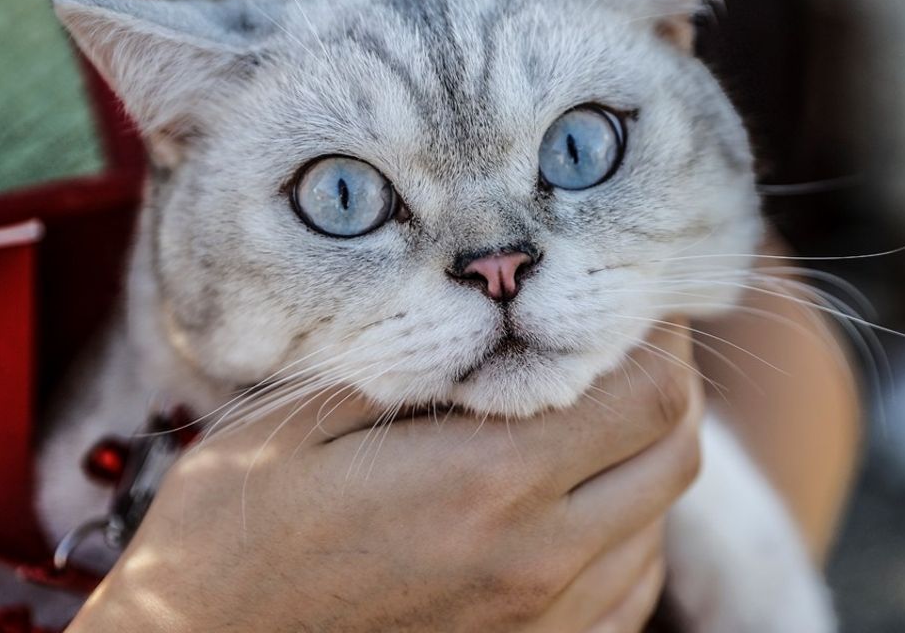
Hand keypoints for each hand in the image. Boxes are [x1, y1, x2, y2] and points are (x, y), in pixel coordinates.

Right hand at [66, 324, 703, 632]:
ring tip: (585, 420)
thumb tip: (489, 320)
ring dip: (642, 459)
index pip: (645, 394)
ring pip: (659, 522)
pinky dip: (624, 535)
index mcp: (486, 483)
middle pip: (675, 452)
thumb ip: (408, 366)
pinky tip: (571, 506)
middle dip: (664, 386)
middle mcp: (536, 560)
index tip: (622, 303)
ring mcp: (541, 624)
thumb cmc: (229, 541)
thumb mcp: (298, 425)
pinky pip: (628, 592)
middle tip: (614, 351)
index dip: (652, 334)